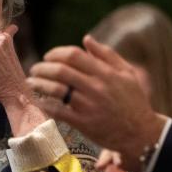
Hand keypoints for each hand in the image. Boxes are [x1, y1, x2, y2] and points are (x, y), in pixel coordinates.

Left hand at [29, 35, 164, 171]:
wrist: (140, 133)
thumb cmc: (133, 101)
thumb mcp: (127, 73)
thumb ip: (106, 54)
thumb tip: (86, 39)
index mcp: (106, 72)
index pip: (73, 55)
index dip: (55, 53)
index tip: (48, 57)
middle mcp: (96, 87)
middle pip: (61, 71)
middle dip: (42, 68)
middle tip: (34, 69)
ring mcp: (89, 105)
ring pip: (56, 90)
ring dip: (39, 84)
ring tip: (31, 83)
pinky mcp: (84, 123)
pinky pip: (58, 111)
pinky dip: (45, 105)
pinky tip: (38, 101)